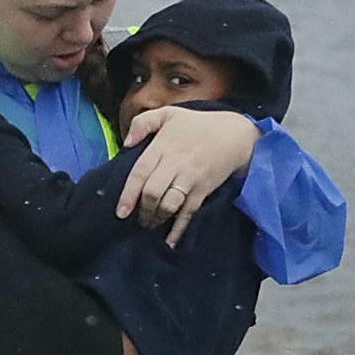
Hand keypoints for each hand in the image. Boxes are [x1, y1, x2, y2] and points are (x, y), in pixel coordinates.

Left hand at [116, 106, 256, 242]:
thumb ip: (142, 122)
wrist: (234, 134)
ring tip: (150, 224)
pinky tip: (170, 241)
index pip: (139, 173)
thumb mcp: (168, 113)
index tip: (120, 212)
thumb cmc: (197, 124)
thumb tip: (126, 143)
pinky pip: (188, 212)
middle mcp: (174, 164)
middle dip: (142, 210)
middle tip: (136, 219)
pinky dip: (178, 229)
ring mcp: (190, 179)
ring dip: (156, 219)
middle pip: (152, 193)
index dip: (128, 195)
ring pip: (168, 205)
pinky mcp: (203, 189)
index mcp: (162, 147)